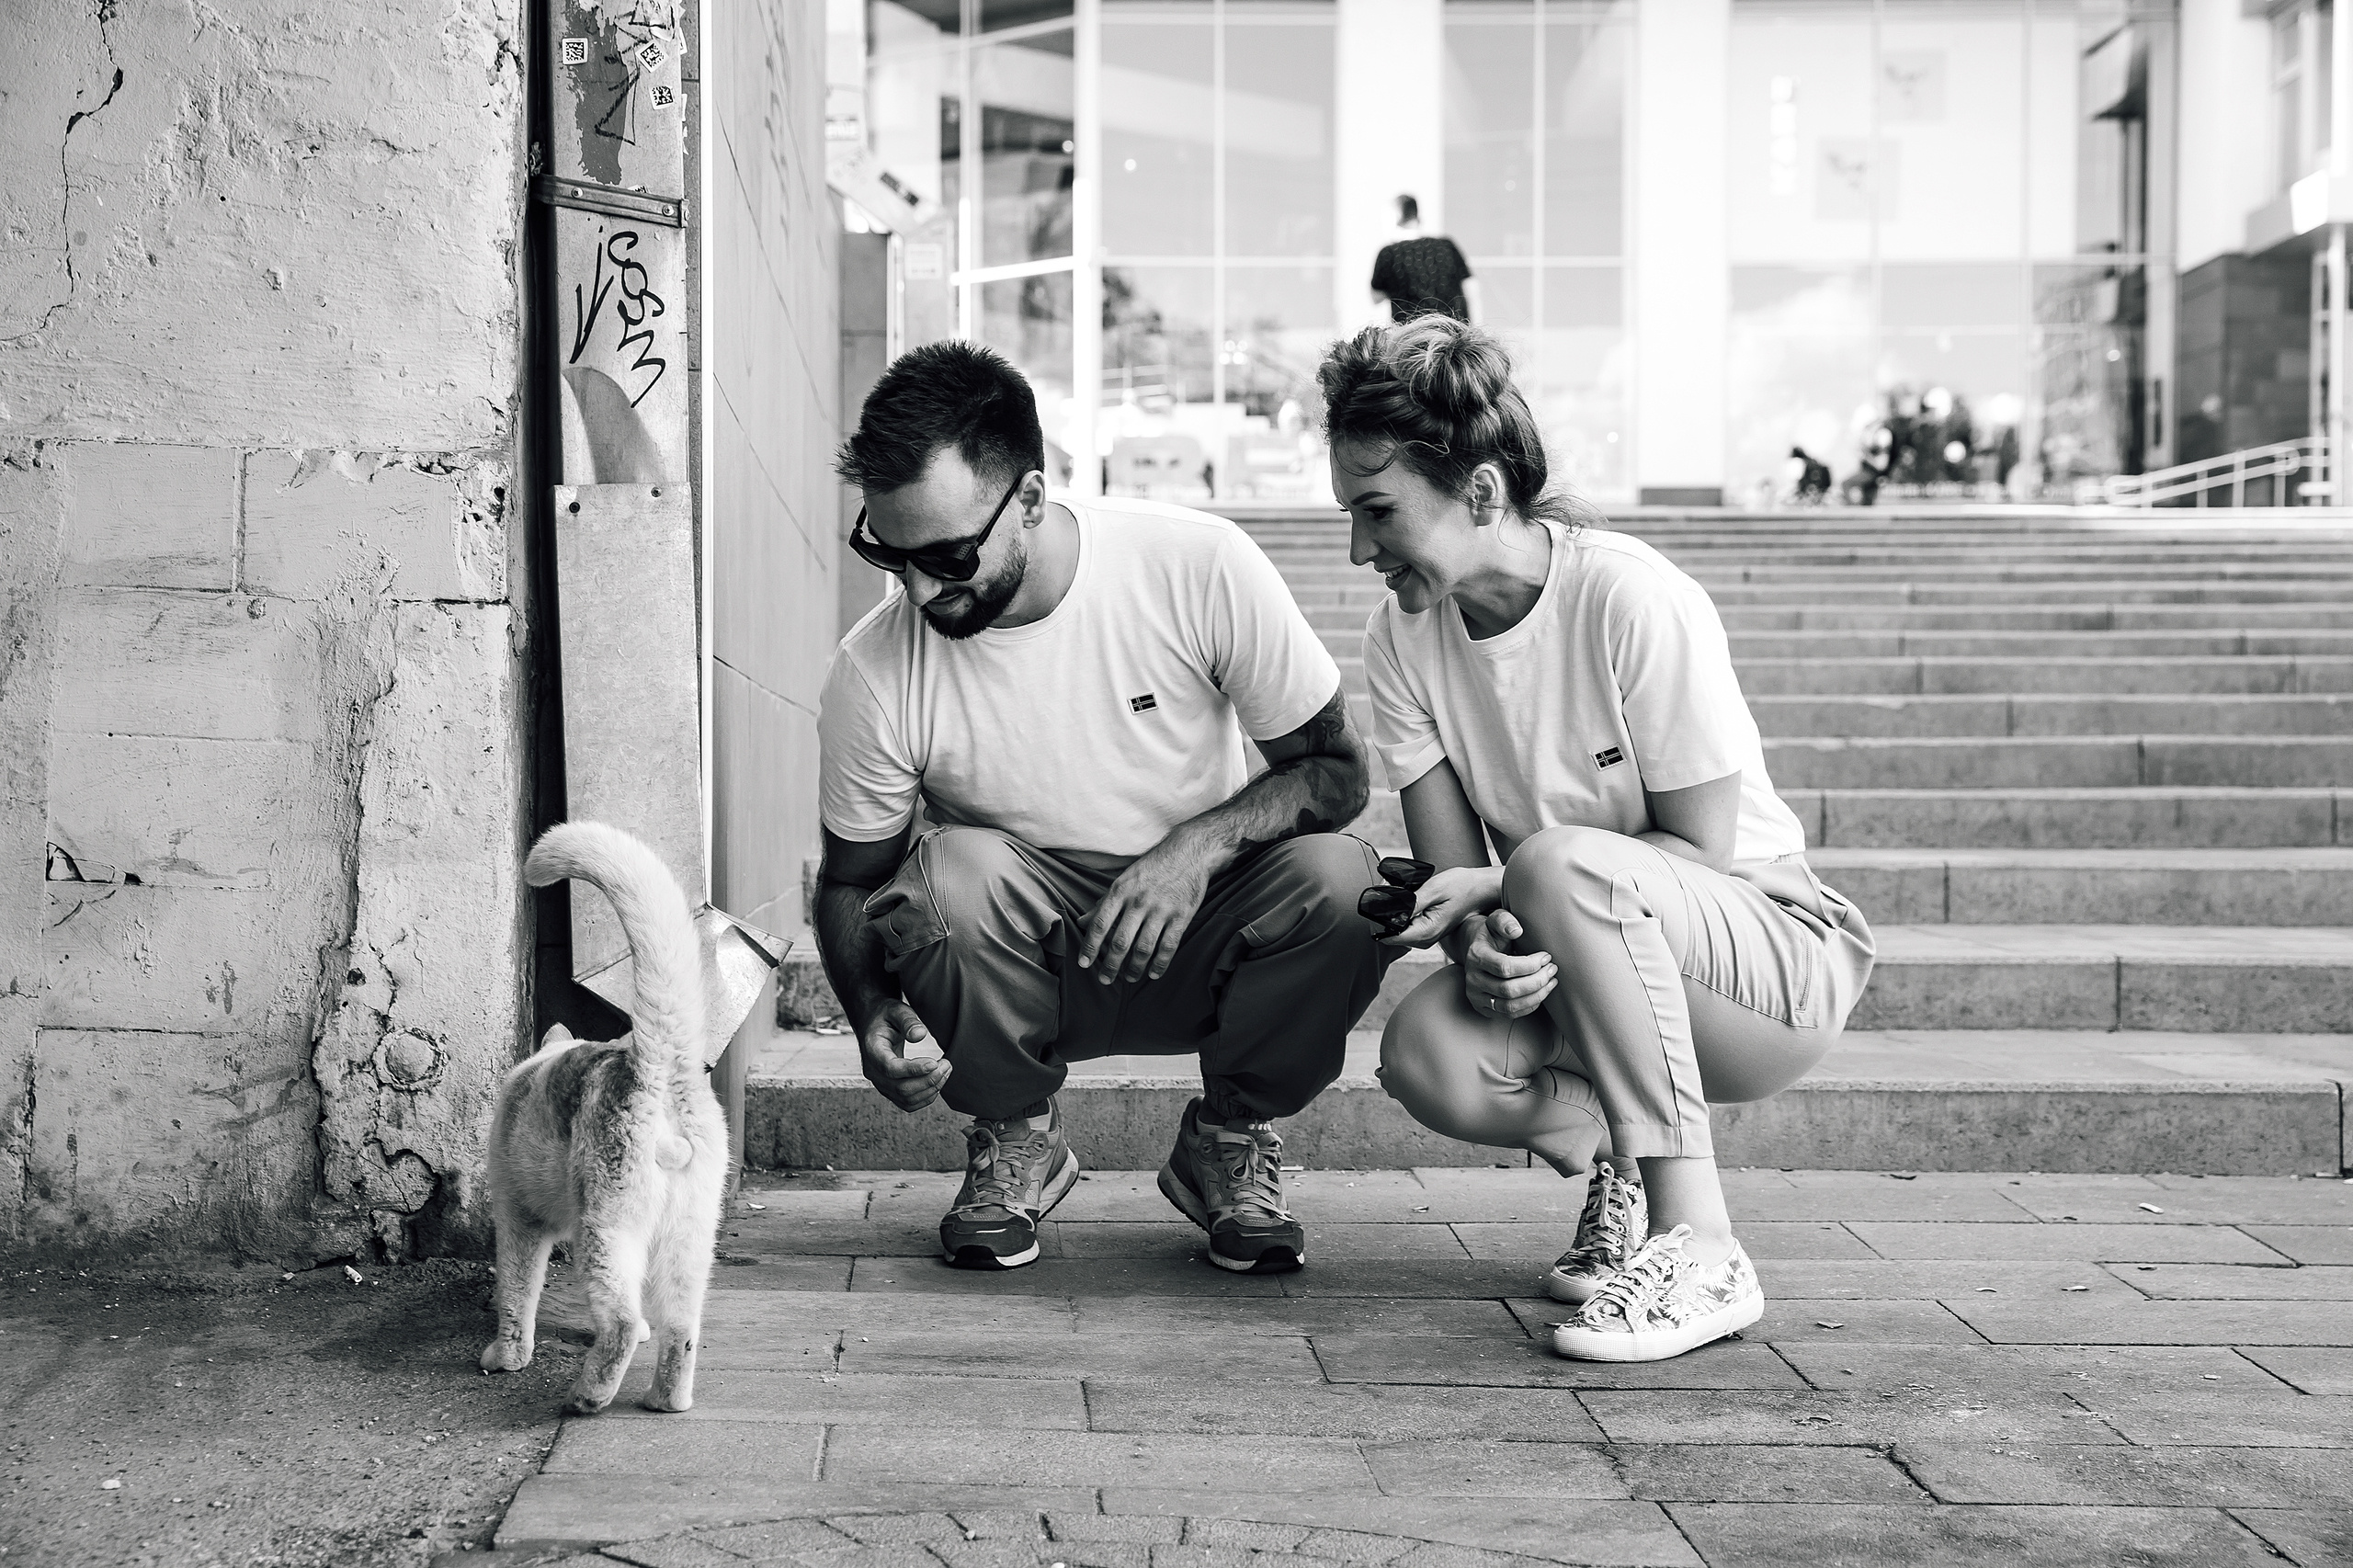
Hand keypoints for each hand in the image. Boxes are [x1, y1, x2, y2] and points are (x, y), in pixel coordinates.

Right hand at [858, 1000, 950, 1111]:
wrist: (873, 1024)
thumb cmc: (886, 1016)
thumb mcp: (896, 1010)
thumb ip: (908, 1021)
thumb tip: (921, 1035)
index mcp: (872, 1050)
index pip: (891, 1068)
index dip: (914, 1069)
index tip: (934, 1062)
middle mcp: (873, 1071)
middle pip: (901, 1088)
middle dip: (928, 1080)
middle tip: (947, 1064)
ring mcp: (880, 1083)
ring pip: (906, 1099)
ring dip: (930, 1089)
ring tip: (945, 1070)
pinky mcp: (889, 1089)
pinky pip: (908, 1103)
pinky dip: (925, 1097)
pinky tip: (938, 1082)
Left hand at [1078, 837, 1212, 983]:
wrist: (1188, 853)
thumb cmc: (1152, 867)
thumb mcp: (1124, 880)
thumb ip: (1102, 903)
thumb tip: (1080, 922)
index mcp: (1121, 891)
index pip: (1100, 924)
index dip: (1090, 946)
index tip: (1084, 964)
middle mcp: (1139, 901)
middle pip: (1120, 941)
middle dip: (1110, 965)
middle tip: (1105, 980)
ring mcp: (1161, 909)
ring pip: (1144, 948)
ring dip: (1134, 968)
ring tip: (1129, 978)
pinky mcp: (1182, 916)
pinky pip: (1168, 946)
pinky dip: (1160, 964)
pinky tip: (1153, 974)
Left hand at [1380, 866, 1502, 948]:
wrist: (1481, 889)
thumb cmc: (1462, 886)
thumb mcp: (1434, 889)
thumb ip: (1411, 903)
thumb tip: (1389, 912)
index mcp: (1426, 932)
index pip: (1390, 937)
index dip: (1379, 922)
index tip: (1379, 905)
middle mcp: (1426, 939)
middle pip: (1391, 935)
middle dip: (1385, 916)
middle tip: (1390, 891)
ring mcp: (1428, 937)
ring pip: (1399, 931)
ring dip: (1395, 915)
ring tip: (1401, 893)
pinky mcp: (1429, 931)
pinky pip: (1408, 927)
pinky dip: (1404, 915)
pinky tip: (1411, 900)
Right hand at [1454, 910, 1555, 1020]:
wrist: (1476, 949)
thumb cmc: (1492, 934)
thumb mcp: (1495, 920)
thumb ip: (1504, 920)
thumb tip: (1516, 931)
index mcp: (1475, 956)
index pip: (1504, 967)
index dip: (1530, 965)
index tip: (1546, 956)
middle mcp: (1472, 979)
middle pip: (1508, 990)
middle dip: (1537, 981)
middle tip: (1552, 969)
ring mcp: (1476, 996)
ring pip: (1510, 1006)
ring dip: (1536, 996)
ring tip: (1551, 982)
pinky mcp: (1484, 1008)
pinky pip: (1509, 1014)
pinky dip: (1530, 1005)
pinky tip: (1541, 992)